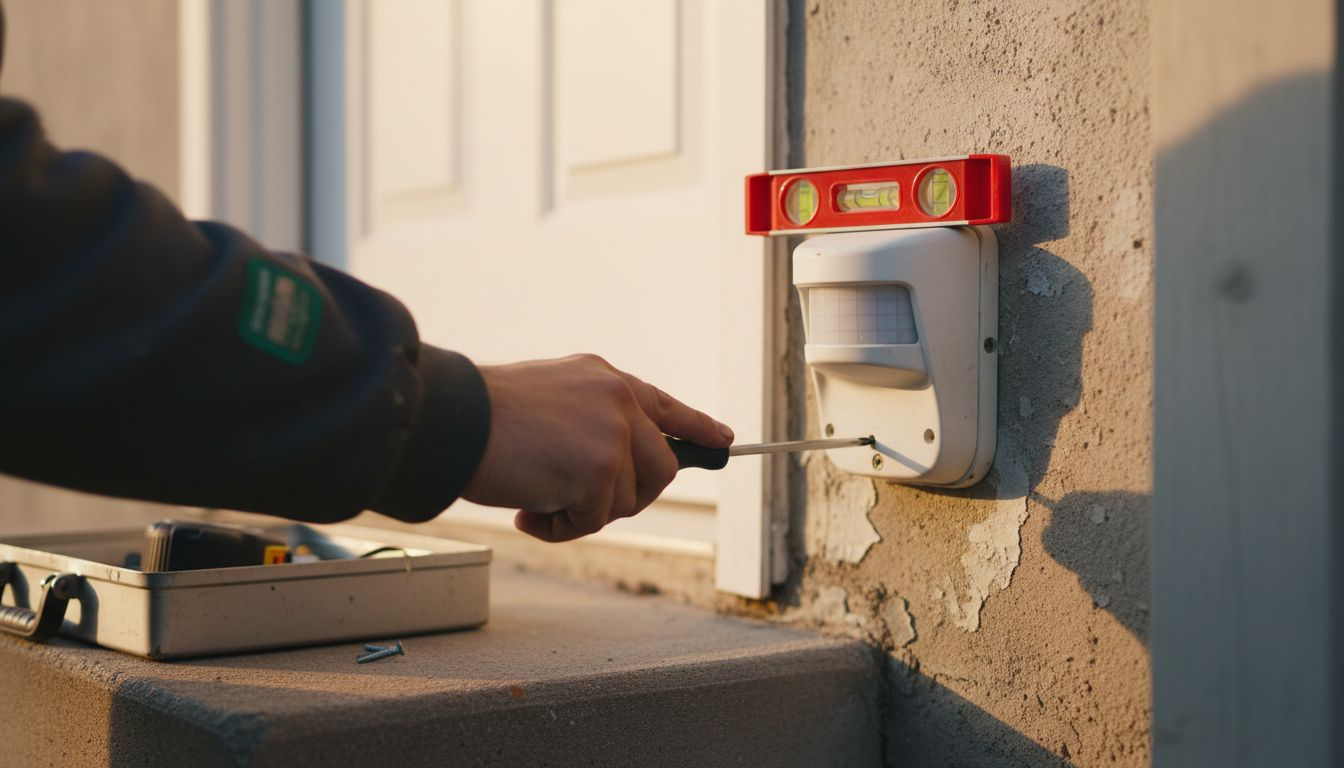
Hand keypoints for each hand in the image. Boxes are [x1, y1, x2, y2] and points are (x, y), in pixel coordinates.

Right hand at [462, 354, 733, 541]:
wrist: (453, 422)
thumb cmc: (484, 419)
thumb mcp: (551, 401)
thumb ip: (591, 422)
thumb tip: (617, 470)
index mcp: (605, 379)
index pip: (665, 406)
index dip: (697, 427)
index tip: (724, 441)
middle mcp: (618, 399)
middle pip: (660, 468)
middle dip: (627, 498)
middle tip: (578, 503)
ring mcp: (613, 432)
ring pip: (626, 501)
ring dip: (581, 513)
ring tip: (534, 497)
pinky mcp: (599, 469)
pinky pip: (596, 520)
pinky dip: (560, 527)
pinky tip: (527, 509)